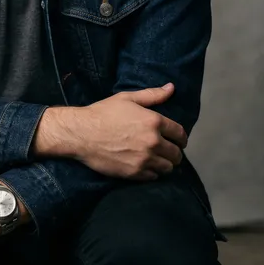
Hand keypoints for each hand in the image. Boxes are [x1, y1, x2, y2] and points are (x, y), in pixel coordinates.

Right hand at [33, 83, 186, 179]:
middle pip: (176, 154)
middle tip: (168, 151)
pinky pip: (154, 177)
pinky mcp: (134, 173)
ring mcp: (144, 159)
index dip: (181, 138)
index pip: (180, 134)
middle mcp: (153, 142)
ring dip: (165, 163)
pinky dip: (153, 172)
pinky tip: (145, 165)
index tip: (178, 140)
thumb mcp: (127, 98)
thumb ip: (152, 95)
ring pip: (168, 168)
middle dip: (175, 152)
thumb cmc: (103, 113)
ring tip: (158, 159)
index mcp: (153, 122)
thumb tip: (171, 88)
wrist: (82, 133)